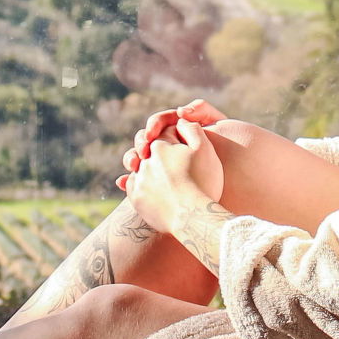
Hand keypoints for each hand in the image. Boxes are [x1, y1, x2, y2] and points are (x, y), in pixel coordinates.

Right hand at [121, 99, 226, 175]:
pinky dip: (129, 182)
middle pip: (147, 140)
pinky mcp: (160, 185)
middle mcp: (172, 148)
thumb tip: (181, 110)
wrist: (237, 185)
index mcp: (183, 131)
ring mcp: (165, 168)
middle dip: (140, 143)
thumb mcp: (221, 127)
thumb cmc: (232, 155)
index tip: (153, 134)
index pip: (161, 122)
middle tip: (143, 152)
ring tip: (133, 166)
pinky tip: (124, 183)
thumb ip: (203, 110)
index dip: (154, 125)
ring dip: (132, 160)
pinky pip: (142, 181)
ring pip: (141, 160)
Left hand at [121, 119, 223, 233]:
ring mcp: (139, 180)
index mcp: (159, 144)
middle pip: (149, 148)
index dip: (176, 136)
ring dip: (146, 167)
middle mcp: (144, 160)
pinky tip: (149, 188)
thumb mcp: (204, 148)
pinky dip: (140, 185)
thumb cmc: (203, 181)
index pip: (165, 133)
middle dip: (155, 149)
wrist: (193, 218)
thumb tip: (180, 120)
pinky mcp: (136, 199)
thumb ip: (191, 128)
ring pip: (140, 167)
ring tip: (160, 175)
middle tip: (170, 159)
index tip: (184, 145)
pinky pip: (133, 187)